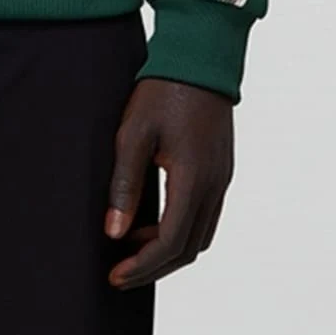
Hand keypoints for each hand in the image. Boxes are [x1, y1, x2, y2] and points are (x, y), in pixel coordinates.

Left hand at [104, 77, 233, 289]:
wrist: (199, 58)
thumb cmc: (162, 91)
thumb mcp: (133, 134)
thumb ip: (124, 185)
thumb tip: (113, 232)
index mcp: (194, 180)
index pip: (171, 243)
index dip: (142, 266)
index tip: (115, 276)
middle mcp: (215, 186)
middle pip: (189, 250)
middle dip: (153, 268)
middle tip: (119, 274)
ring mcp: (222, 179)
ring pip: (199, 237)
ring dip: (167, 252)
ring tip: (129, 248)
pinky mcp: (221, 171)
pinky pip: (205, 217)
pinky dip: (180, 231)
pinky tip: (151, 223)